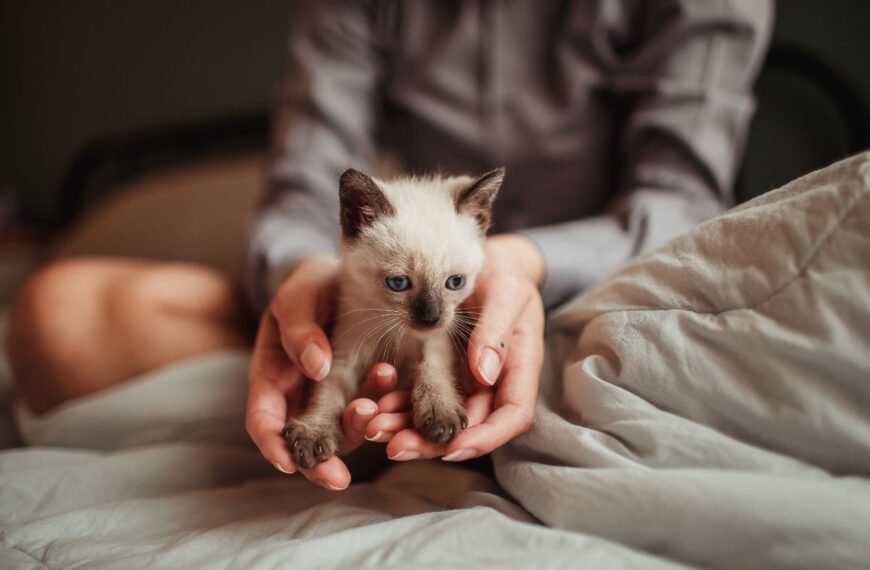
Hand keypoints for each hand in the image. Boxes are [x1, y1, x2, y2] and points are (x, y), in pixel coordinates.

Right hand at [245, 255, 393, 489]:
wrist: (342, 278)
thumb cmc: (309, 288)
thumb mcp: (297, 299)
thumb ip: (299, 329)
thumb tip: (317, 367)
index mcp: (273, 377)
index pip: (264, 422)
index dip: (273, 446)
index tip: (289, 463)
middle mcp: (301, 397)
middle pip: (304, 442)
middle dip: (318, 463)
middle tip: (339, 476)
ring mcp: (334, 397)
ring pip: (343, 430)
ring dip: (359, 429)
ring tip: (375, 412)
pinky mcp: (366, 391)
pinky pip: (374, 409)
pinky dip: (384, 408)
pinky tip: (398, 395)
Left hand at [364, 234, 545, 460]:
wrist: (487, 261)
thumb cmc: (504, 273)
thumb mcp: (505, 292)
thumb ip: (496, 329)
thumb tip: (483, 374)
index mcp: (519, 367)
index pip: (511, 416)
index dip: (485, 437)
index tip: (453, 447)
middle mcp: (494, 382)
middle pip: (469, 427)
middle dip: (432, 443)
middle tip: (395, 446)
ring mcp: (466, 380)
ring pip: (441, 418)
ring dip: (408, 428)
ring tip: (374, 427)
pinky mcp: (441, 372)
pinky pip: (421, 396)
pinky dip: (399, 403)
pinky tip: (372, 403)